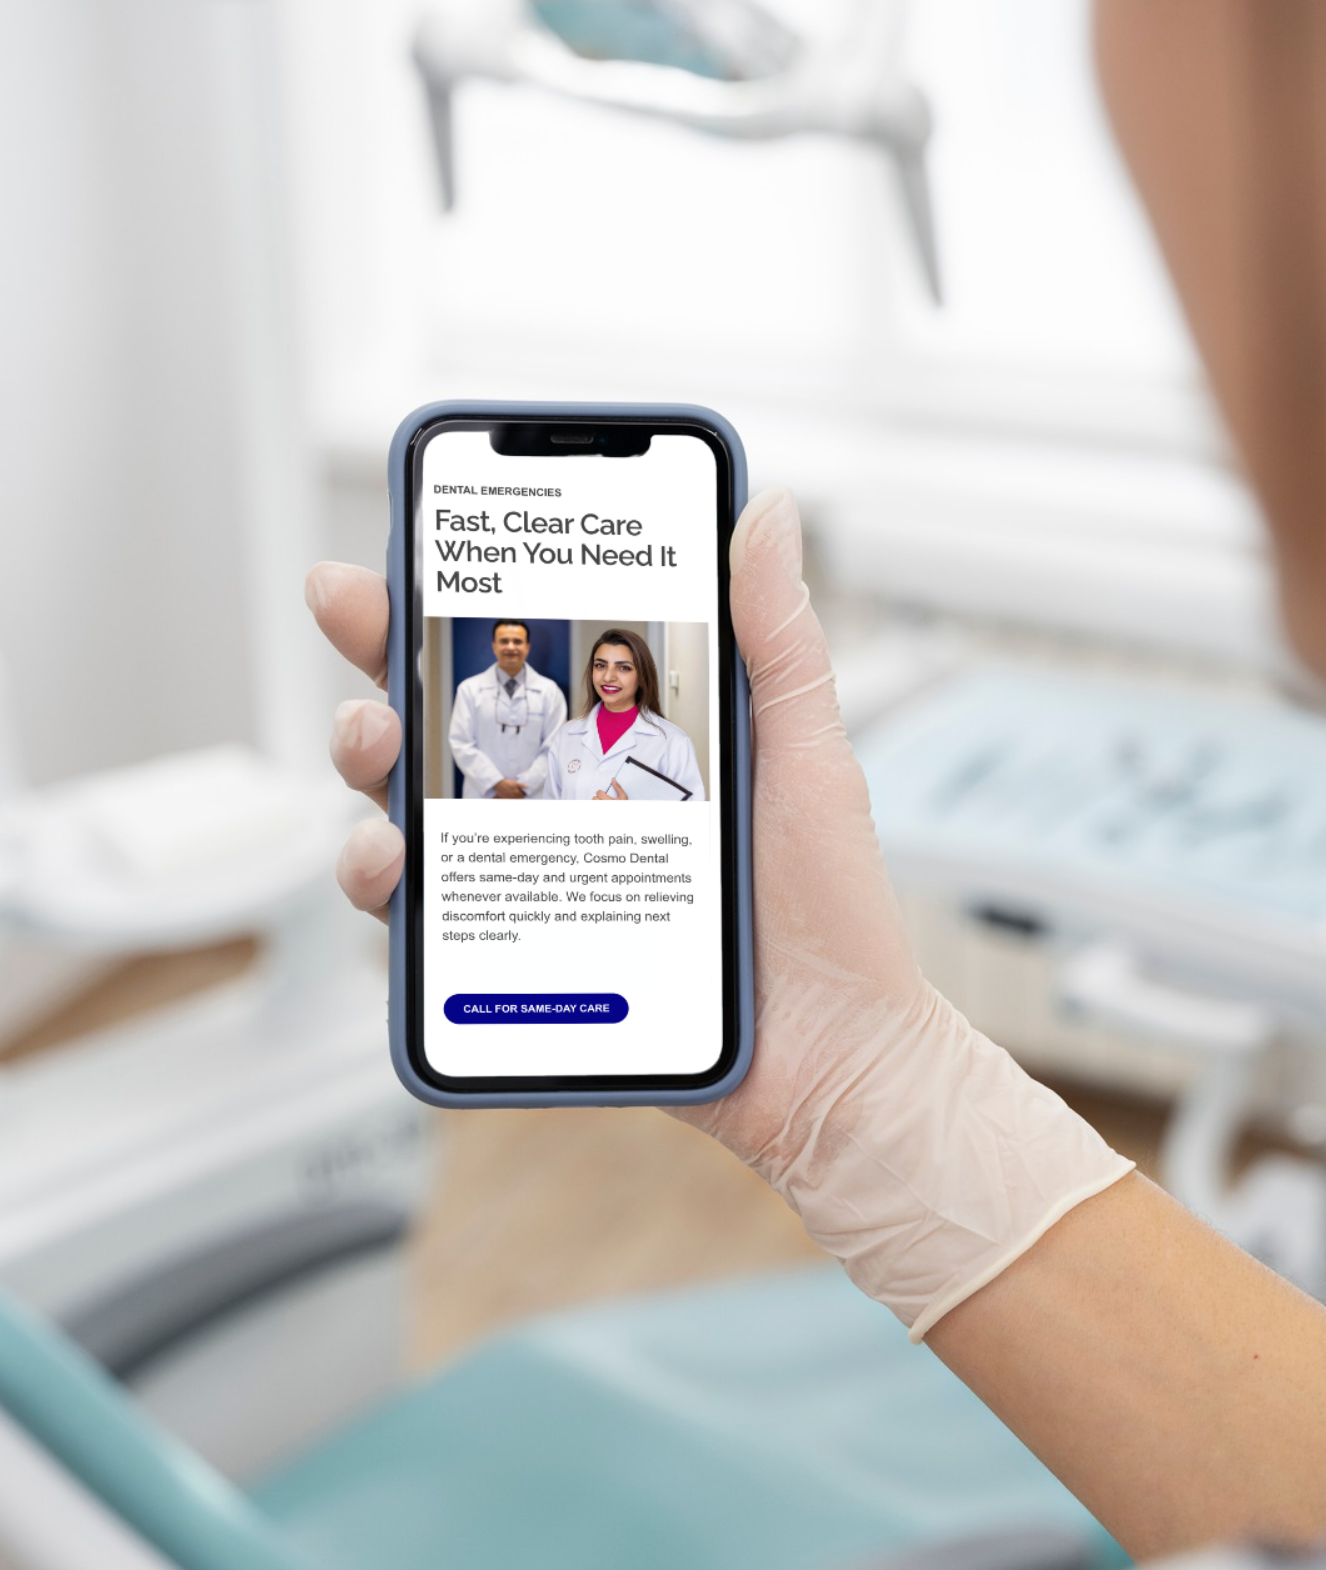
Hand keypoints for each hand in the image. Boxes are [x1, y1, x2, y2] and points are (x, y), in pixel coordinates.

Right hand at [307, 494, 1122, 1337]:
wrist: (834, 1059)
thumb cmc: (828, 910)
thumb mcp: (804, 755)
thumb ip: (777, 638)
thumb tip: (769, 509)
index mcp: (621, 741)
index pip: (524, 652)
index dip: (454, 592)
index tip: (411, 542)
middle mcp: (560, 804)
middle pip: (441, 719)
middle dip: (378, 658)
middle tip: (357, 617)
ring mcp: (530, 885)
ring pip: (409, 814)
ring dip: (365, 770)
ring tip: (376, 752)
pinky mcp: (512, 967)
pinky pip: (422, 928)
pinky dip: (386, 893)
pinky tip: (396, 870)